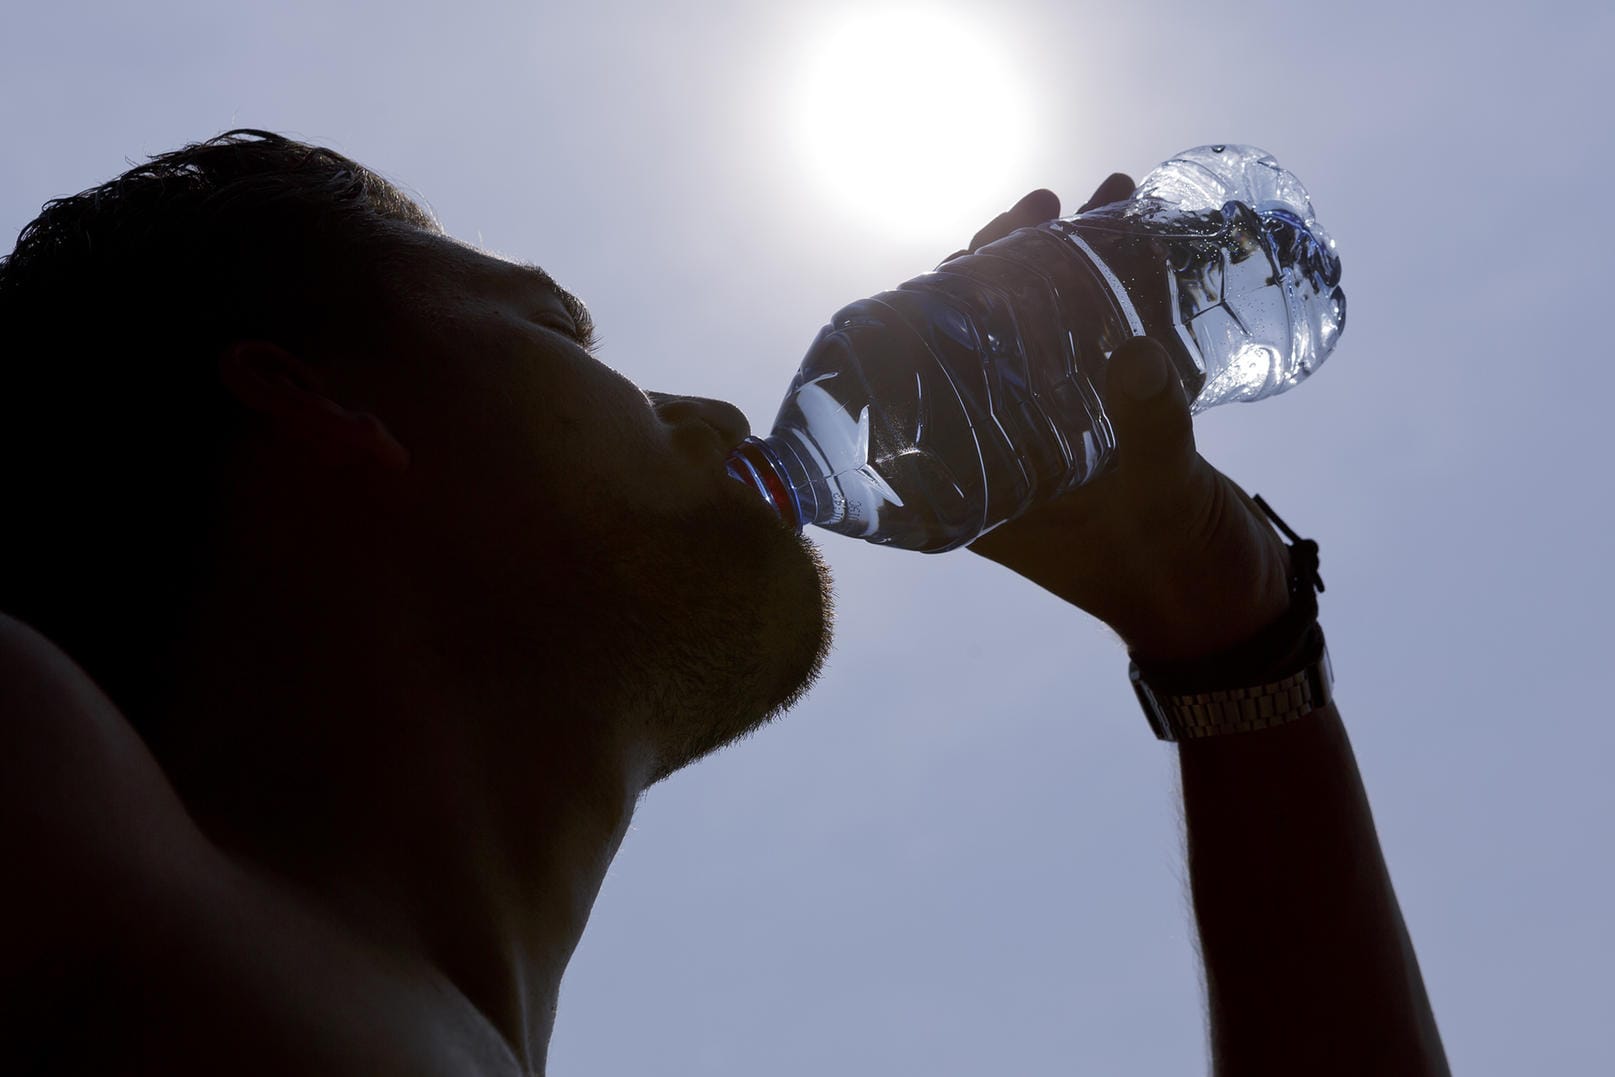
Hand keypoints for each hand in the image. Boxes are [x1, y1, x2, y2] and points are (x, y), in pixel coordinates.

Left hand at [948, 178, 1293, 661]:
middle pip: (985, 340)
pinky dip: (1120, 290)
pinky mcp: (1111, 421)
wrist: (1232, 608)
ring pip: (1046, 332)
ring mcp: (1060, 433)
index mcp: (978, 481)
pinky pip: (1102, 343)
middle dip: (1010, 265)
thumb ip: (1150, 425)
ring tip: (1106, 200)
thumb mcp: (1159, 497)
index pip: (931, 379)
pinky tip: (1141, 234)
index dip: (938, 306)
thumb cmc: (1176, 573)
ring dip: (1070, 264)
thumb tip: (1133, 350)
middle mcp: (1007, 451)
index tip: (968, 250)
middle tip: (1042, 209)